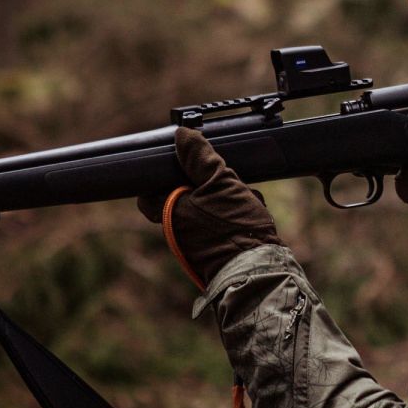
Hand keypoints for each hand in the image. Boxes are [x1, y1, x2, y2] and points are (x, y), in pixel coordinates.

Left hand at [138, 126, 281, 285]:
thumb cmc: (234, 229)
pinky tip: (251, 212)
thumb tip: (182, 134)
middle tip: (223, 176)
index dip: (164, 175)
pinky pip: (219, 225)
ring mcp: (196, 244)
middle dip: (205, 185)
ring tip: (244, 196)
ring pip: (205, 209)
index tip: (181, 164)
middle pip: (182, 197)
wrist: (257, 272)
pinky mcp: (216, 252)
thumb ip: (201, 159)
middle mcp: (176, 231)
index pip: (150, 191)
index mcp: (169, 213)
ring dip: (224, 199)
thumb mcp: (221, 184)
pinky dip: (233, 216)